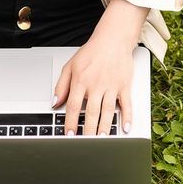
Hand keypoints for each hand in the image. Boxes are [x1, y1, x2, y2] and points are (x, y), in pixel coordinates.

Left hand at [52, 0, 148, 134]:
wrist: (113, 39)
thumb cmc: (91, 52)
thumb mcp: (70, 66)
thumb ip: (61, 86)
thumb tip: (54, 103)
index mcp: (81, 81)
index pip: (74, 107)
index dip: (71, 123)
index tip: (69, 136)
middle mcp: (96, 85)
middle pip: (92, 113)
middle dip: (88, 131)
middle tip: (86, 144)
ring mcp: (112, 86)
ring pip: (108, 111)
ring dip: (105, 128)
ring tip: (102, 140)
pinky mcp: (125, 85)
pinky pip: (126, 104)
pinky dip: (127, 117)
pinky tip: (125, 128)